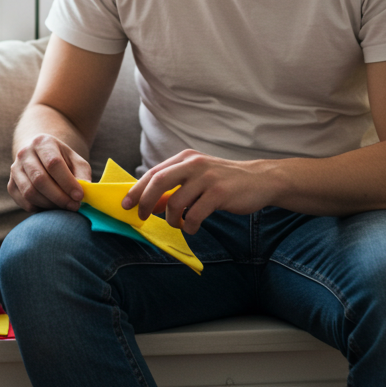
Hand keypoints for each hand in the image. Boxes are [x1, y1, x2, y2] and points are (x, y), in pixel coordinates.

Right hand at [8, 134, 92, 212]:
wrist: (39, 155)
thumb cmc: (62, 160)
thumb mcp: (75, 160)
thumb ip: (82, 174)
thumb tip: (85, 191)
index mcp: (42, 142)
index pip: (53, 164)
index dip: (67, 182)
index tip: (79, 196)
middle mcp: (24, 153)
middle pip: (40, 179)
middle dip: (59, 197)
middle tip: (74, 206)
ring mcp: (15, 169)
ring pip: (30, 192)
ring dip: (50, 205)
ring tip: (64, 207)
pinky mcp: (11, 185)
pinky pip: (24, 201)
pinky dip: (39, 208)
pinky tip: (52, 206)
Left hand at [121, 150, 278, 234]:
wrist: (260, 179)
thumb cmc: (224, 180)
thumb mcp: (198, 177)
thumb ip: (176, 187)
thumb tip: (150, 204)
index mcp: (185, 158)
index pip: (153, 173)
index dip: (136, 190)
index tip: (125, 205)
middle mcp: (194, 164)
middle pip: (158, 182)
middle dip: (145, 202)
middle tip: (142, 217)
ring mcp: (207, 177)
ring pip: (176, 202)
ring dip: (172, 219)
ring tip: (179, 224)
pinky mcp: (219, 192)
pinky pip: (195, 215)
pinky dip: (190, 226)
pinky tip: (193, 227)